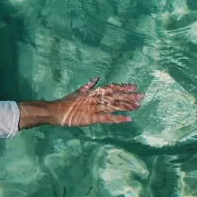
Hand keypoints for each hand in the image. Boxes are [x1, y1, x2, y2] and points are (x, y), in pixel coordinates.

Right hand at [20, 81, 140, 128]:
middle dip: (128, 96)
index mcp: (93, 92)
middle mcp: (95, 98)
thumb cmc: (66, 102)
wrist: (55, 110)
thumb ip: (88, 86)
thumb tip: (96, 78)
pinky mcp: (91, 118)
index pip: (111, 88)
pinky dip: (118, 118)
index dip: (122, 87)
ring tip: (137, 106)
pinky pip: (107, 118)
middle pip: (115, 96)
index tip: (133, 86)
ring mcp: (94, 108)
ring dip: (126, 105)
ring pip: (113, 106)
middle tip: (141, 95)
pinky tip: (127, 119)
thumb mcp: (77, 92)